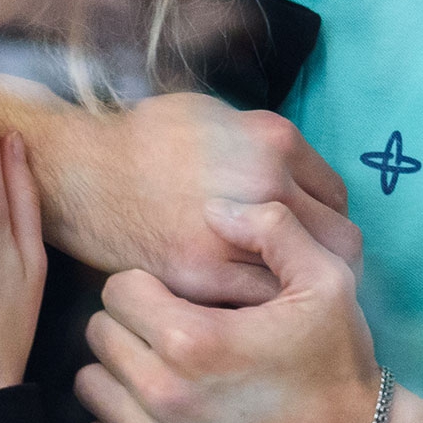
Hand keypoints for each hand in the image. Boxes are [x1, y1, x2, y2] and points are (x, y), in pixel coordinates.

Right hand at [23, 91, 359, 306]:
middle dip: (327, 260)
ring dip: (298, 289)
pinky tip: (249, 307)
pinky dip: (260, 308)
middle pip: (338, 241)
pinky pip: (258, 302)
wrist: (85, 172)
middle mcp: (267, 185)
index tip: (313, 236)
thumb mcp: (214, 115)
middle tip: (308, 275)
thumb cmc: (145, 139)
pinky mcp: (205, 277)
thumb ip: (263, 141)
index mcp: (274, 142)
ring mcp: (238, 234)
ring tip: (286, 297)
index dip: (327, 219)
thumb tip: (294, 170)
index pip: (337, 196)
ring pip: (302, 279)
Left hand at [74, 198, 382, 422]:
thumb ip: (273, 228)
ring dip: (117, 372)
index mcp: (193, 338)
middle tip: (163, 327)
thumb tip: (215, 207)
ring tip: (155, 366)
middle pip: (99, 335)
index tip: (169, 293)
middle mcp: (168, 394)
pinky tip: (142, 410)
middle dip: (127, 324)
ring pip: (92, 387)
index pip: (116, 291)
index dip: (143, 284)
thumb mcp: (326, 280)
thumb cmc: (339, 362)